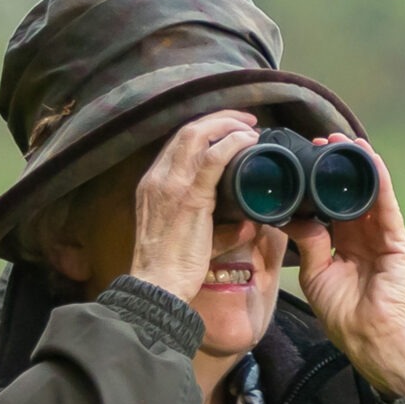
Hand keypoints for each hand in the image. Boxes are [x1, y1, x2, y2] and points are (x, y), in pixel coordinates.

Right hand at [129, 112, 260, 301]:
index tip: (230, 128)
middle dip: (219, 118)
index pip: (178, 142)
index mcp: (153, 184)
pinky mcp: (189, 196)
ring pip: (197, 135)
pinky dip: (233, 143)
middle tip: (247, 120)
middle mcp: (157, 178)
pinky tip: (248, 141)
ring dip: (228, 125)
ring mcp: (170, 185)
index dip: (206, 128)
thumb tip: (246, 224)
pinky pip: (212, 158)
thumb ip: (219, 227)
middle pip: (187, 130)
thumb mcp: (192, 236)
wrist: (157, 284)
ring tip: (251, 126)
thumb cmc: (173, 266)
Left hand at [289, 140, 404, 397]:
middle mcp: (364, 236)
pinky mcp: (397, 241)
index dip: (319, 182)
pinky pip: (386, 205)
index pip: (331, 205)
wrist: (369, 337)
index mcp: (343, 244)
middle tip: (322, 140)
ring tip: (344, 141)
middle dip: (338, 166)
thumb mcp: (315, 273)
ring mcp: (383, 237)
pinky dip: (379, 180)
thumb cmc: (343, 313)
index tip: (305, 159)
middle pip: (351, 193)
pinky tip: (369, 159)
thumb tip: (294, 216)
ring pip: (370, 193)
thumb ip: (309, 243)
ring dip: (359, 165)